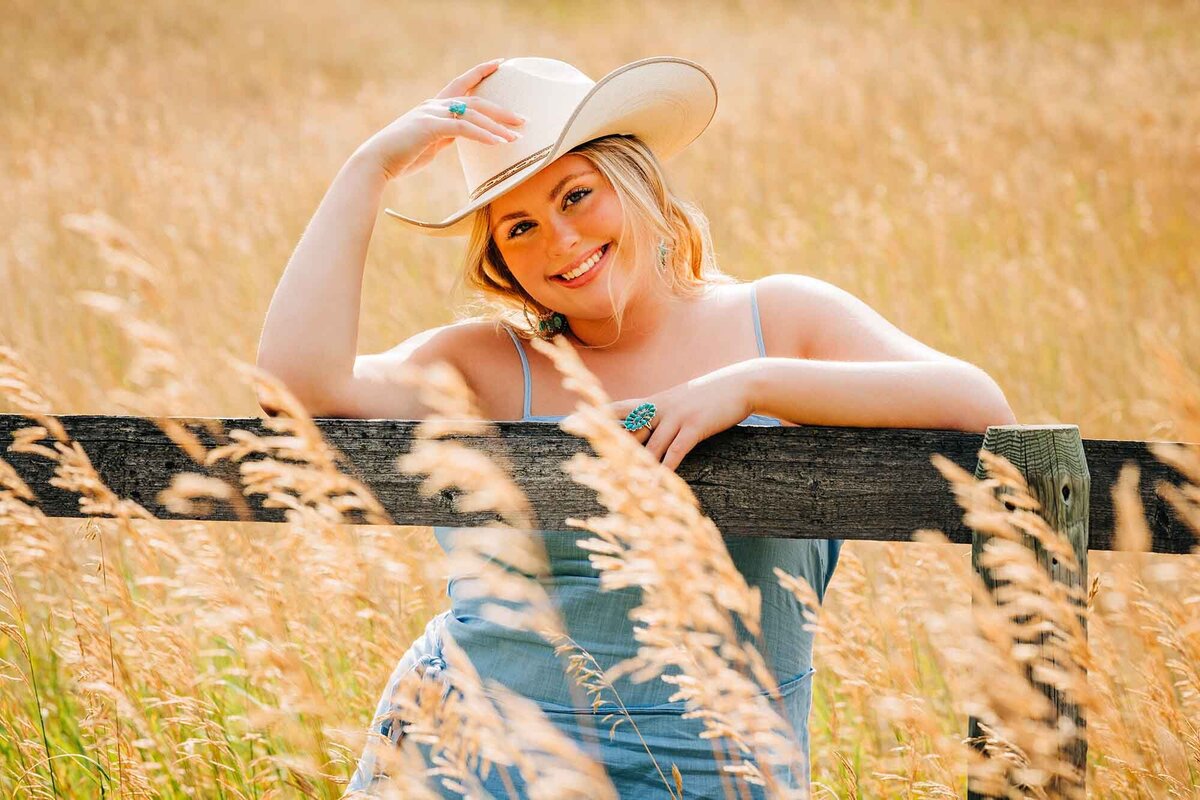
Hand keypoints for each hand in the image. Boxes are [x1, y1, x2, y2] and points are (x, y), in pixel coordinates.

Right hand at [355, 58, 526, 181]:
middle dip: (501, 110)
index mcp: (433, 107)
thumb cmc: (399, 157)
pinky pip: (463, 129)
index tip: (499, 63)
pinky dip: (482, 135)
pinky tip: (498, 142)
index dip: (480, 72)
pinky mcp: (429, 128)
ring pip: (472, 114)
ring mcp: (431, 114)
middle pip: (475, 101)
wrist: (375, 162)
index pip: (461, 83)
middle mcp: (433, 105)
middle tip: (523, 119)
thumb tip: (461, 136)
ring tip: (516, 137)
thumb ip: (445, 136)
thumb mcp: (428, 144)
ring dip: (497, 126)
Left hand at [604, 367, 755, 471]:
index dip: (596, 415)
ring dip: (638, 468)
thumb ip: (662, 414)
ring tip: (621, 485)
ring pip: (652, 446)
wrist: (740, 384)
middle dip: (609, 446)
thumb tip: (647, 428)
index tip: (572, 420)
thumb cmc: (710, 395)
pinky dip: (667, 467)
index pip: (619, 408)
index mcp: (655, 403)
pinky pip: (677, 450)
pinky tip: (659, 481)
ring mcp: (678, 417)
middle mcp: (661, 409)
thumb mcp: (681, 400)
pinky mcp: (696, 426)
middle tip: (590, 462)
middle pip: (629, 430)